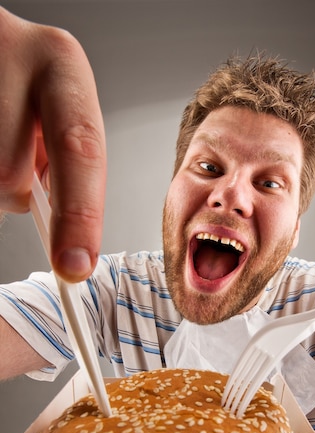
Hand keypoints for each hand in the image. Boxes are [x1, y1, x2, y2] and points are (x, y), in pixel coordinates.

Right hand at [0, 7, 105, 280]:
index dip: (79, 216)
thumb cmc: (26, 83)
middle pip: (8, 177)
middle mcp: (13, 55)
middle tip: (15, 156)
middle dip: (11, 186)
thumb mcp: (59, 109)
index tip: (76, 267)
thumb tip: (64, 229)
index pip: (79, 150)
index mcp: (61, 64)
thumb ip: (67, 159)